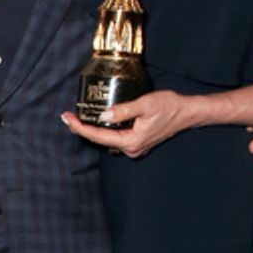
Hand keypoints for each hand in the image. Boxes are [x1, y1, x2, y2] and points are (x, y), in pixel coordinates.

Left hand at [61, 90, 188, 158]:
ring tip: (76, 119)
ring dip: (92, 129)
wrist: (186, 112)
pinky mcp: (137, 142)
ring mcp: (134, 147)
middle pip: (100, 139)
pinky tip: (95, 122)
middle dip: (82, 129)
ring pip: (108, 139)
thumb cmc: (168, 106)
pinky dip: (104, 130)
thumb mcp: (145, 104)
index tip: (68, 118)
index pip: (99, 136)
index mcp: (131, 141)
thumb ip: (123, 110)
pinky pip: (116, 137)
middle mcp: (131, 148)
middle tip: (66, 117)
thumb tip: (103, 115)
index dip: (81, 128)